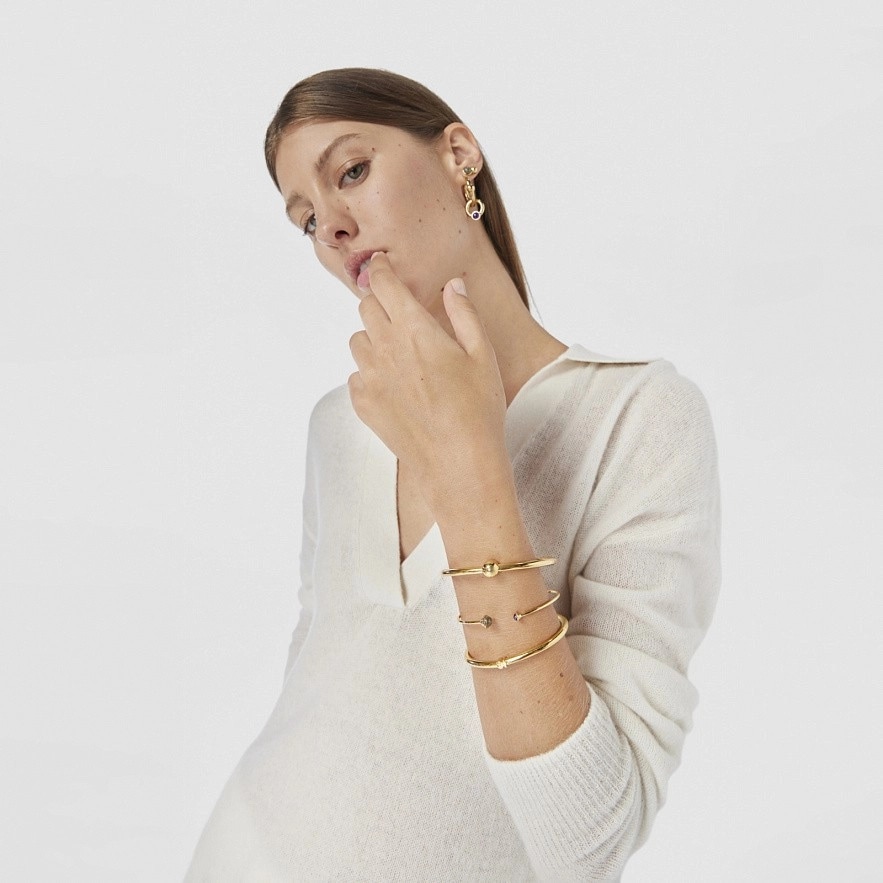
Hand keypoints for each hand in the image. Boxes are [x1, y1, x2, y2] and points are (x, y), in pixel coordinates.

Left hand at [348, 253, 508, 505]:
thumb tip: (453, 285)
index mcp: (414, 328)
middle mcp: (384, 348)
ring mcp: (369, 377)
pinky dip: (369, 372)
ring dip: (374, 338)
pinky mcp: (363, 403)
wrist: (457, 462)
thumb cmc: (477, 408)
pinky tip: (395, 385)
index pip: (383, 283)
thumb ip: (464, 313)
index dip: (380, 268)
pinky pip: (355, 375)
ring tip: (401, 354)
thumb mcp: (482, 354)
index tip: (382, 264)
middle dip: (380, 302)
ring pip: (358, 340)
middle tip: (400, 314)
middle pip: (366, 308)